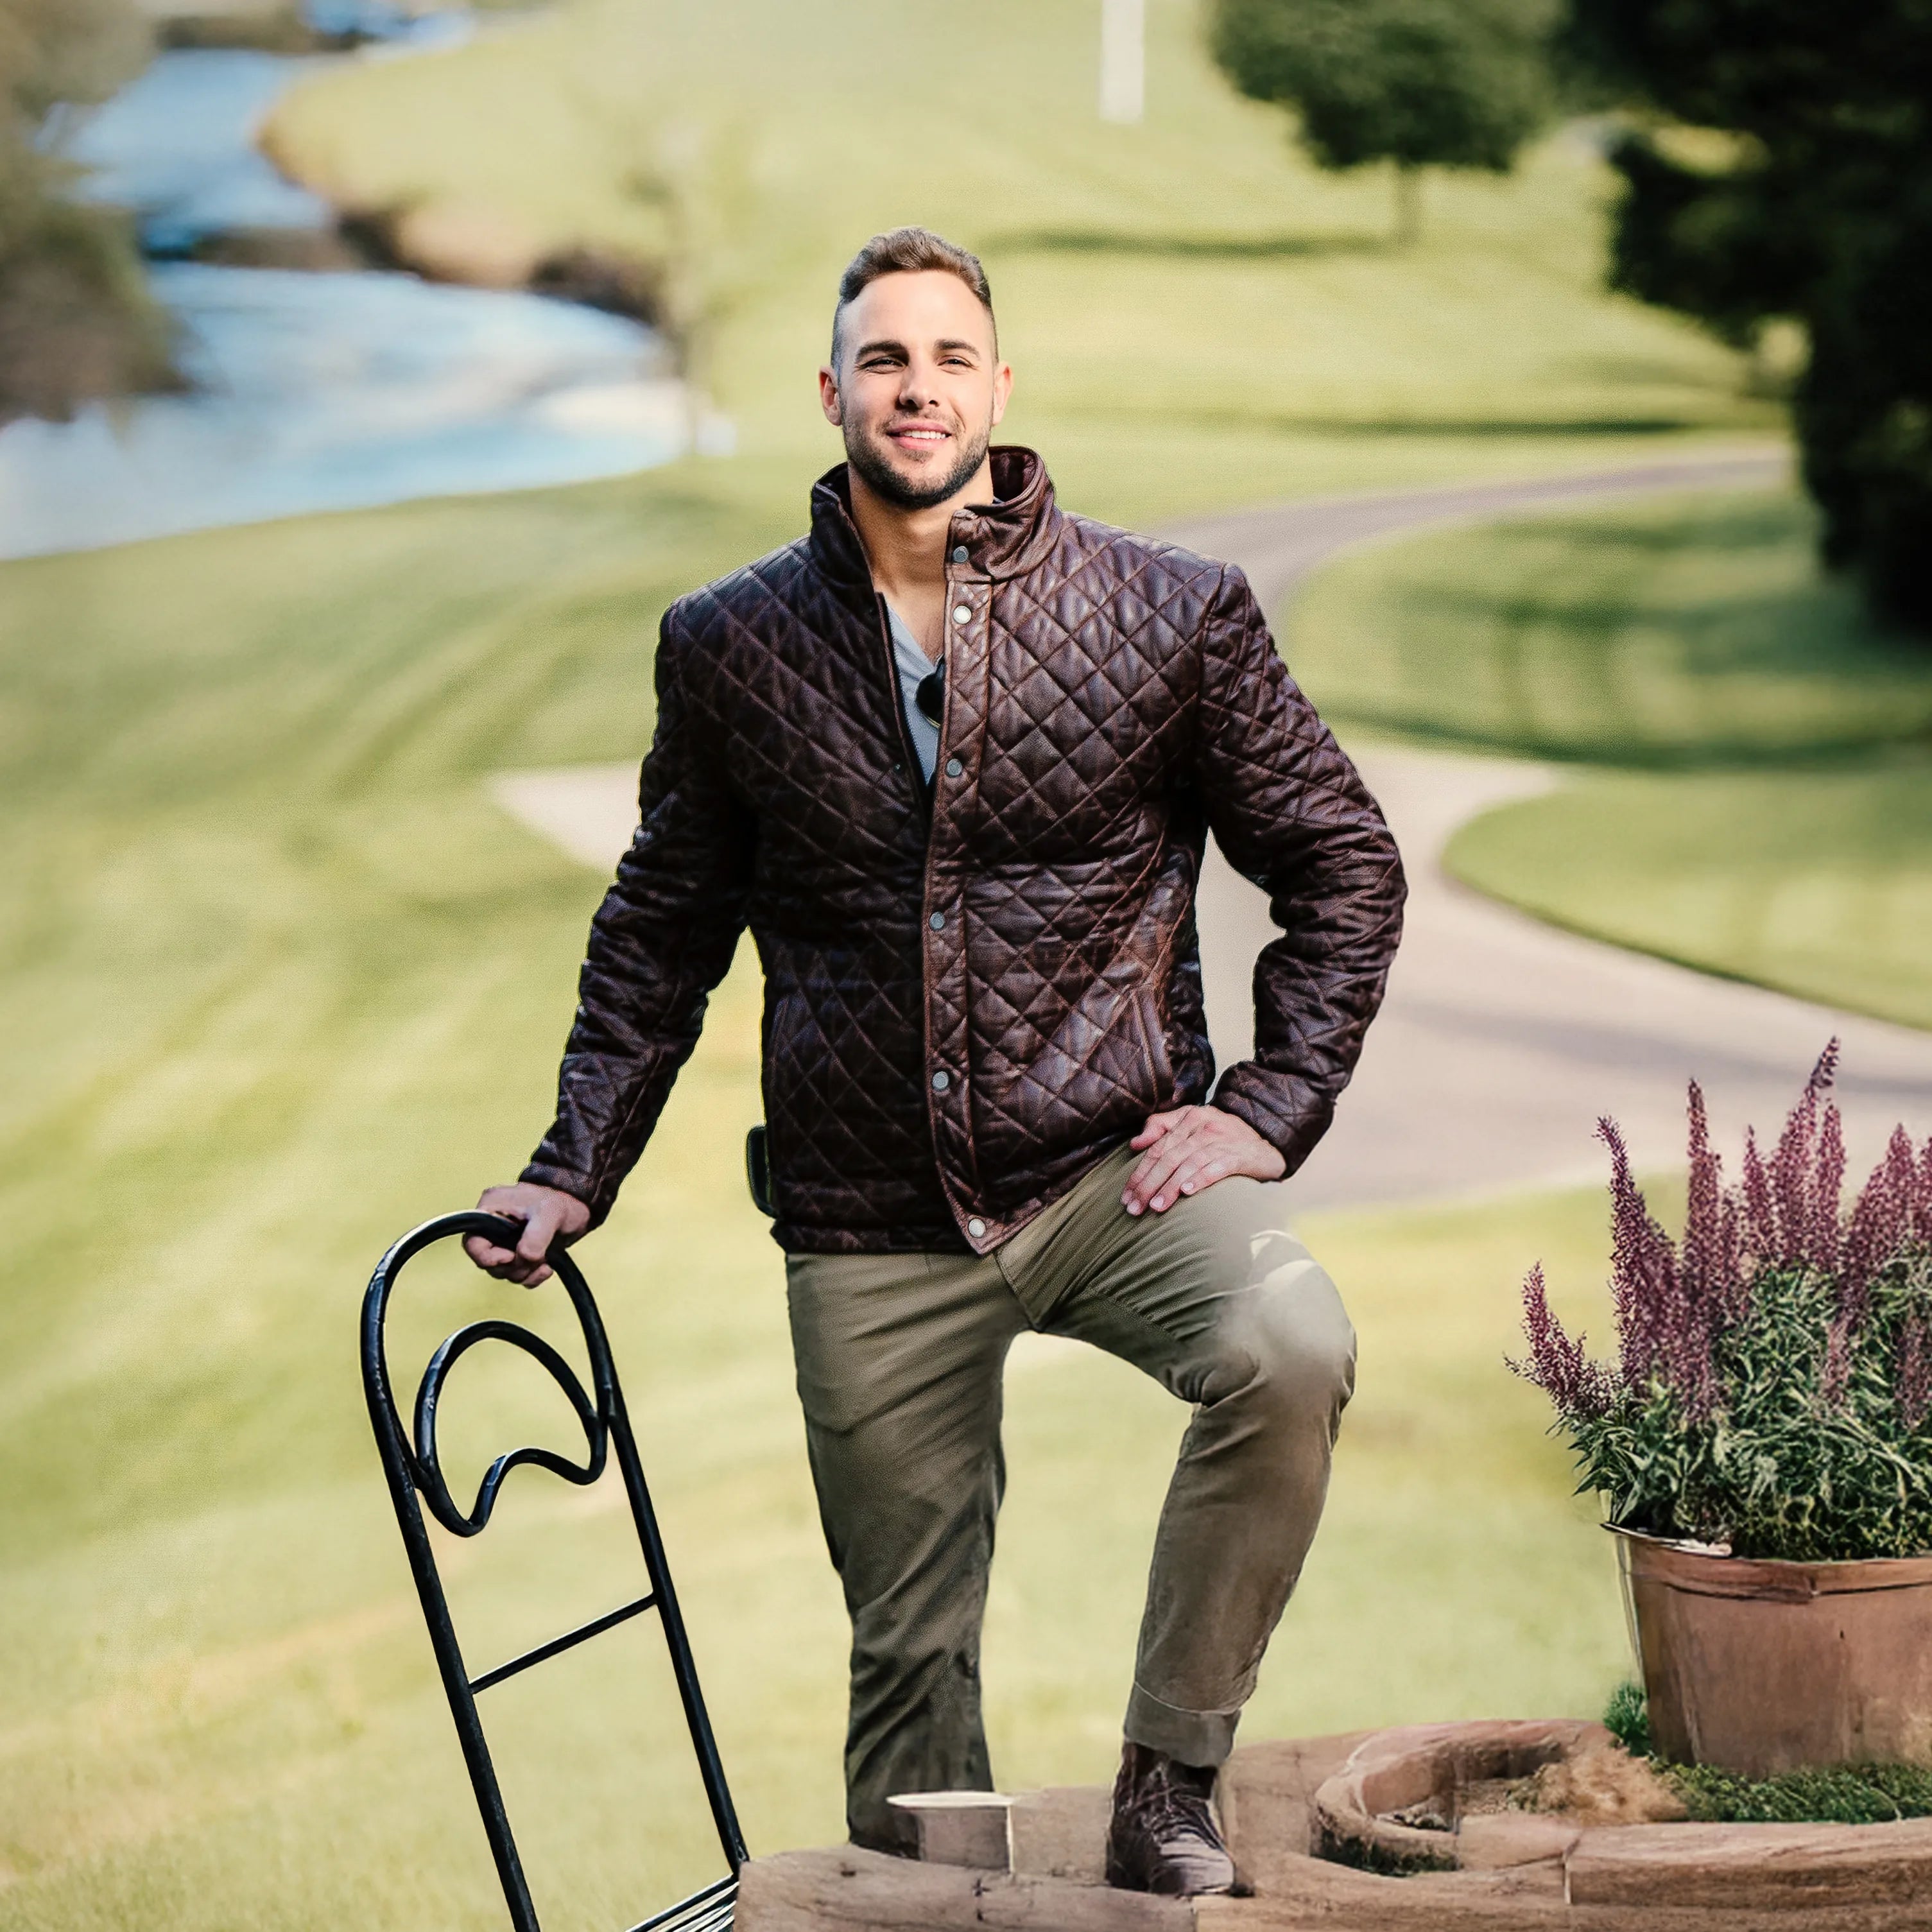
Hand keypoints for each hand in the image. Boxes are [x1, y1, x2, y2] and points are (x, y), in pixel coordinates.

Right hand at [463, 1183, 591, 1284]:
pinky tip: (547, 1267)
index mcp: (491, 1209)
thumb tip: (523, 1258)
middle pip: (487, 1263)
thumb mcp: (549, 1214)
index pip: (471, 1243)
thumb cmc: (561, 1201)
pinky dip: (532, 1277)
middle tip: (535, 1258)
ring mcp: (506, 1241)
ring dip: (525, 1272)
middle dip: (513, 1267)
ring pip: (504, 1272)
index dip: (487, 1257)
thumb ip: (534, 1238)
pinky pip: (519, 1276)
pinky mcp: (520, 1253)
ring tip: (544, 1261)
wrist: (579, 1205)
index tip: (510, 1257)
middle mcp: (493, 1227)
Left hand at [1122, 1106, 1284, 1215]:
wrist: (1266, 1142)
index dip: (1139, 1172)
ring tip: (1156, 1207)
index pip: (1157, 1147)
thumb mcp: (1194, 1123)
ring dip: (1170, 1187)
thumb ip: (1162, 1127)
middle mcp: (1204, 1127)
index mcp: (1190, 1118)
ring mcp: (1222, 1141)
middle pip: (1169, 1157)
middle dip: (1148, 1184)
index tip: (1126, 1195)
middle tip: (1134, 1207)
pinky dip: (1201, 1179)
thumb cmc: (1223, 1137)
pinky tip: (1188, 1193)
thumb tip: (1135, 1144)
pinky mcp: (1239, 1156)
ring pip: (1189, 1164)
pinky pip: (1217, 1167)